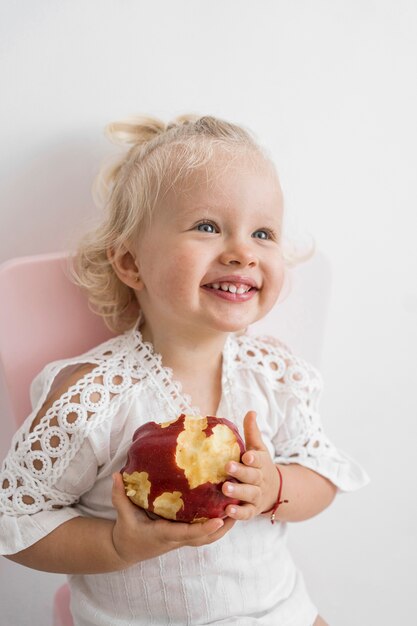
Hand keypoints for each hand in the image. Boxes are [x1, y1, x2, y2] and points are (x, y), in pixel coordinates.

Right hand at [111, 473, 235, 566]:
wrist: (125, 551)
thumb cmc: (126, 532)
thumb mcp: (122, 514)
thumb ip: (119, 495)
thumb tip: (116, 475)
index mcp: (163, 534)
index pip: (187, 533)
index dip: (204, 528)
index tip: (220, 519)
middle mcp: (176, 539)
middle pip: (205, 538)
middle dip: (222, 527)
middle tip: (238, 510)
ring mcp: (181, 539)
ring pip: (207, 538)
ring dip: (223, 527)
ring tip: (238, 508)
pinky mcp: (182, 536)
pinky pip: (203, 533)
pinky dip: (216, 526)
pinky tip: (224, 511)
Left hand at [222, 411, 279, 520]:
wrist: (274, 490)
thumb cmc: (259, 465)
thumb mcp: (258, 448)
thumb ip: (252, 431)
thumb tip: (251, 411)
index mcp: (260, 462)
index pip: (258, 459)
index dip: (253, 458)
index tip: (246, 456)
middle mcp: (260, 479)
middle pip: (252, 476)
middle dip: (241, 473)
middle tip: (228, 468)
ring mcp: (257, 495)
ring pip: (249, 494)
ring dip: (238, 492)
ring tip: (225, 489)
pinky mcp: (252, 510)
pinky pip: (247, 514)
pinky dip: (238, 514)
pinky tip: (227, 512)